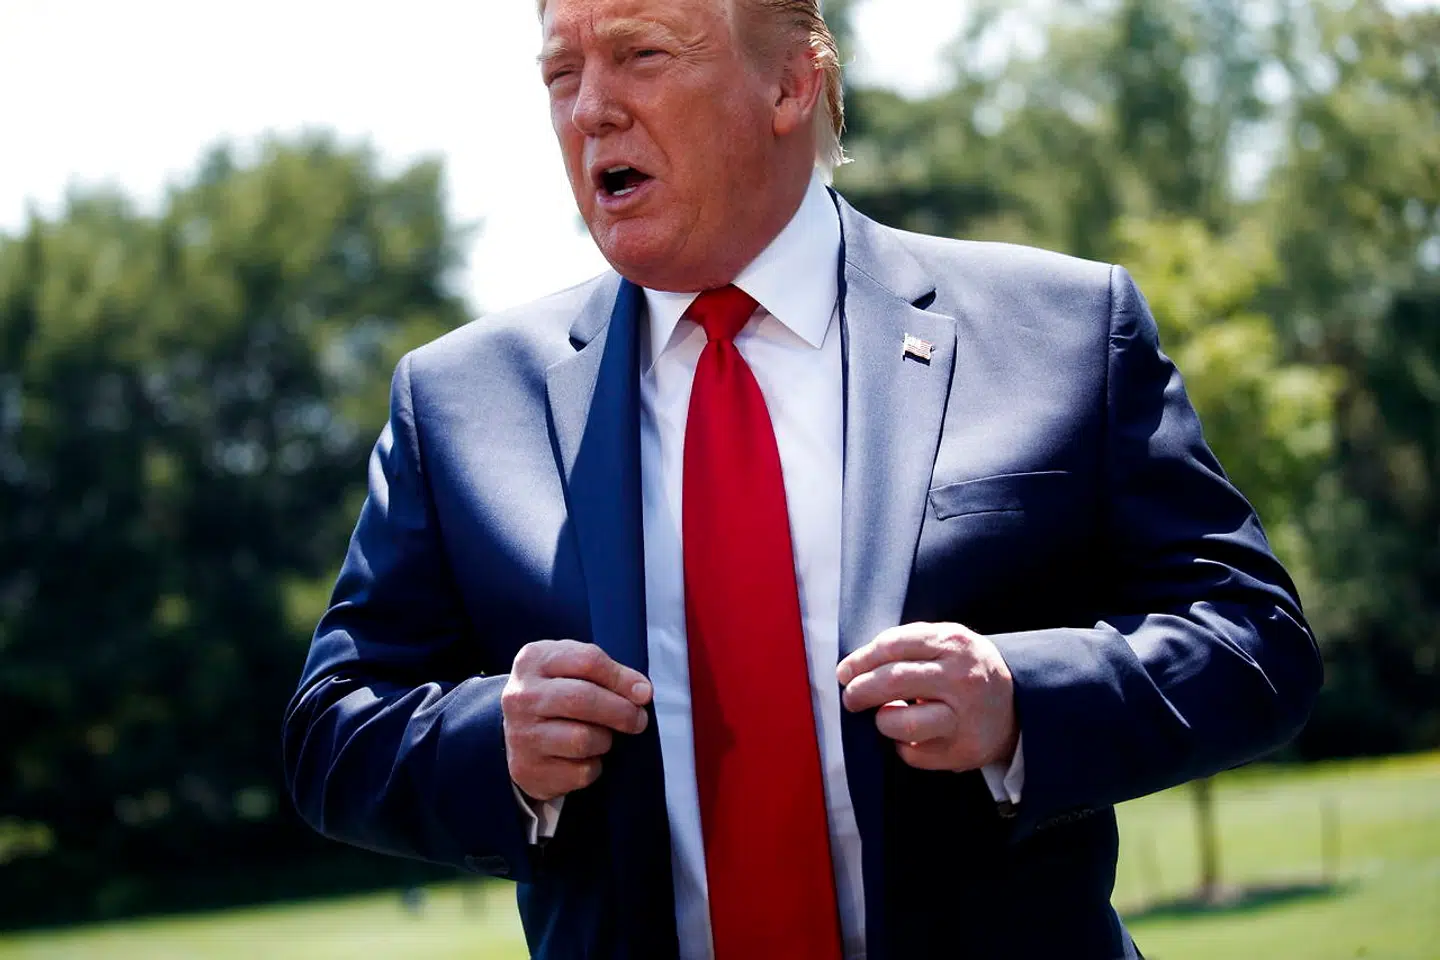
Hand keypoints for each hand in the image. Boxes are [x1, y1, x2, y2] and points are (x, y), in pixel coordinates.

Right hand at [502, 640, 652, 801]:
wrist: (514, 732)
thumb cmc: (556, 693)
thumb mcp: (571, 668)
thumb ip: (606, 672)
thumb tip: (642, 692)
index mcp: (533, 660)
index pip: (587, 661)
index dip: (622, 678)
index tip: (644, 692)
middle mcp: (521, 696)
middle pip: (584, 699)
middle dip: (621, 711)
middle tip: (638, 720)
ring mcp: (521, 735)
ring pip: (584, 739)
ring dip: (605, 740)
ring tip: (602, 736)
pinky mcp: (528, 770)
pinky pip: (580, 771)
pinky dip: (593, 766)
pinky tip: (584, 757)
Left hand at [837, 622, 1017, 772]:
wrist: (1017, 706)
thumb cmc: (964, 669)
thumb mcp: (946, 642)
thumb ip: (907, 645)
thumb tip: (853, 667)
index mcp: (953, 643)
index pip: (893, 646)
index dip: (861, 660)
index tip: (844, 672)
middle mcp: (961, 678)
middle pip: (894, 681)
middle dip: (861, 690)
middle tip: (850, 698)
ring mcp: (964, 717)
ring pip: (903, 723)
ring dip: (882, 721)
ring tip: (884, 716)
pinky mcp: (962, 751)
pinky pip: (913, 753)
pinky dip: (901, 746)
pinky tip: (911, 736)